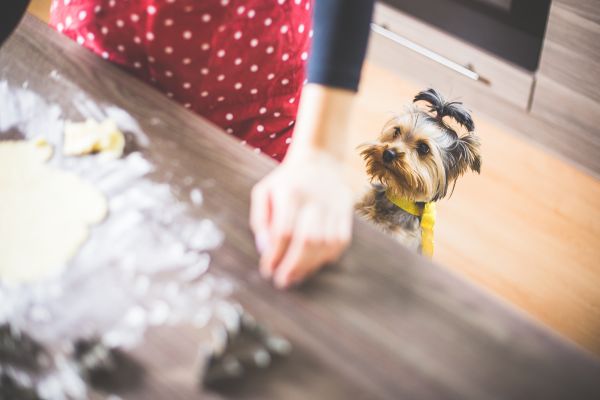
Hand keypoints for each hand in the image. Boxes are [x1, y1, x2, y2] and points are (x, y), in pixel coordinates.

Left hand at [250, 150, 352, 288]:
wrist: (320, 160)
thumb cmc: (286, 182)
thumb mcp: (264, 192)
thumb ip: (260, 220)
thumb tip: (264, 249)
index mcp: (291, 191)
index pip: (283, 231)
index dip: (275, 255)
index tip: (268, 270)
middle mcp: (315, 198)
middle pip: (307, 240)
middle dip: (293, 265)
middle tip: (282, 281)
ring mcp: (334, 205)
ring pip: (326, 244)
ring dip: (310, 265)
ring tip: (296, 276)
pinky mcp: (347, 211)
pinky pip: (341, 241)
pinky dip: (327, 257)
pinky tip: (314, 263)